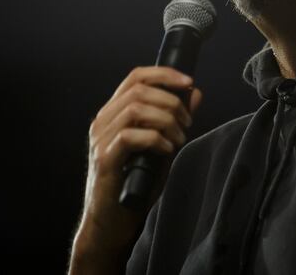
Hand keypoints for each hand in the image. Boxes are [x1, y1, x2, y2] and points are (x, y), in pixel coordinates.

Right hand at [68, 66, 202, 273]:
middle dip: (172, 103)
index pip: (136, 77)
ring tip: (178, 139)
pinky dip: (155, 139)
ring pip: (136, 110)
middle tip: (187, 124)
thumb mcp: (163, 143)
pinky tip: (166, 151)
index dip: (164, 74)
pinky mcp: (104, 160)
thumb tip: (195, 92)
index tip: (189, 82)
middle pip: (139, 91)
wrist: (113, 221)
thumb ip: (176, 118)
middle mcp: (103, 122)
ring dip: (166, 121)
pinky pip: (130, 136)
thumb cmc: (137, 182)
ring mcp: (100, 140)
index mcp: (114, 113)